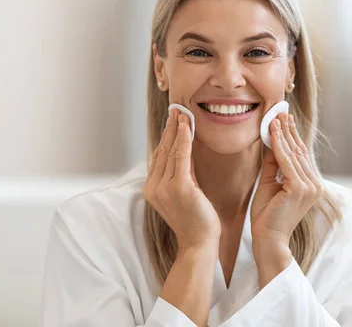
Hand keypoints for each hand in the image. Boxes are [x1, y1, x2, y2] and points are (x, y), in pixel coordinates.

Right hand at [143, 109, 220, 251]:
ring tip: (182, 113)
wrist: (200, 242)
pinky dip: (183, 139)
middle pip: (162, 150)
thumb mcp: (186, 191)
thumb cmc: (196, 219)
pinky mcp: (179, 188)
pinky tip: (187, 127)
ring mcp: (164, 188)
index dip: (166, 136)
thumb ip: (183, 171)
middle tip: (176, 109)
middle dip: (170, 128)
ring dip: (177, 129)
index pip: (159, 156)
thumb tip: (186, 147)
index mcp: (152, 189)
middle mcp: (154, 187)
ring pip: (170, 151)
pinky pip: (181, 157)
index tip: (172, 119)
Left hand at [250, 113, 323, 274]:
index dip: (292, 136)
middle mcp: (314, 185)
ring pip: (293, 154)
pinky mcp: (299, 189)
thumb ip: (273, 164)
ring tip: (275, 118)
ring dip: (283, 134)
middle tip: (281, 112)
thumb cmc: (267, 215)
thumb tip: (272, 142)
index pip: (300, 155)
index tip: (284, 119)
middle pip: (299, 151)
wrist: (267, 239)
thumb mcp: (270, 183)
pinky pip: (286, 162)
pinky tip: (273, 133)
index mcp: (311, 185)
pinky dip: (279, 146)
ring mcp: (309, 187)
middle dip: (288, 130)